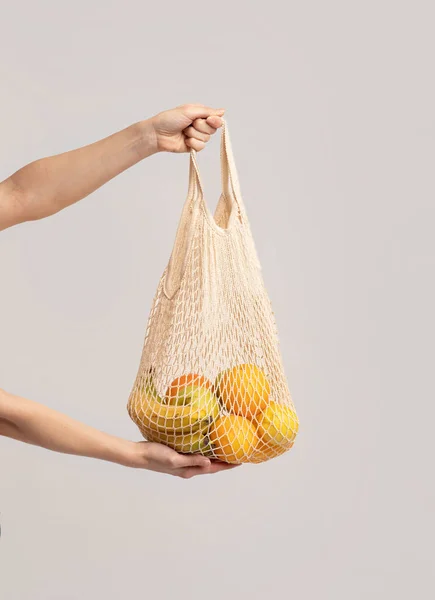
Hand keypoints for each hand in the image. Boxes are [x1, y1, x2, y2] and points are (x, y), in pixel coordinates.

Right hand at [123, 440, 239, 477]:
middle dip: (224, 461)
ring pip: (204, 459)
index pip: (213, 468)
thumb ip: (191, 460)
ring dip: (215, 455)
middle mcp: (188, 468)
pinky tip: (206, 442)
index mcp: (189, 470)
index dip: (227, 465)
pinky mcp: (178, 455)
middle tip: (238, 453)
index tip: (240, 461)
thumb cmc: (155, 456)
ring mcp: (183, 462)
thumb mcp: (174, 459)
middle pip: (211, 465)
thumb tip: (209, 462)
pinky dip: (204, 449)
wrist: (139, 454)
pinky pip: (196, 453)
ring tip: (226, 448)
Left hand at [150, 103, 225, 152]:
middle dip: (201, 127)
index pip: (216, 119)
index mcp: (200, 114)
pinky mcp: (193, 146)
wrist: (157, 134)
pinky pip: (201, 147)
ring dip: (194, 134)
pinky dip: (193, 143)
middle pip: (212, 129)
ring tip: (184, 131)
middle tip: (189, 124)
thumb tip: (223, 111)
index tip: (209, 119)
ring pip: (206, 138)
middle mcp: (200, 125)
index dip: (215, 121)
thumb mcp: (189, 111)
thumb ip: (207, 111)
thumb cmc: (169, 119)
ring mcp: (196, 136)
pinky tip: (185, 140)